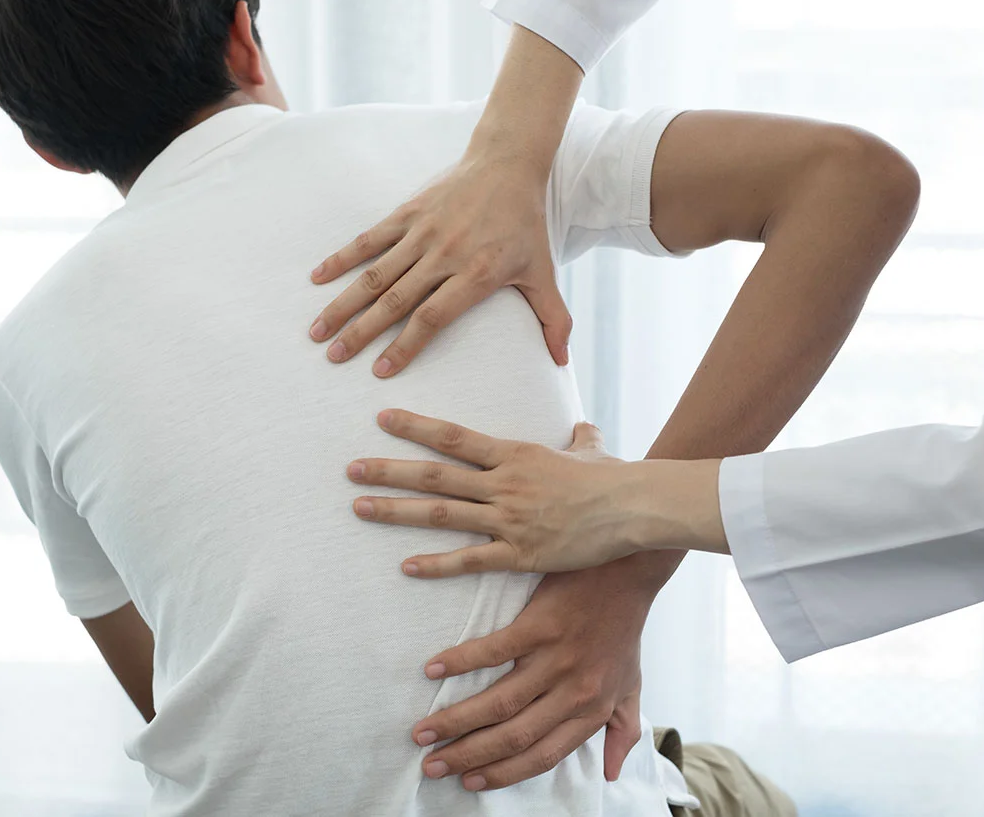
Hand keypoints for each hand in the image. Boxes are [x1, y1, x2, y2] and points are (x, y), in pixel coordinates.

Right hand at [307, 149, 572, 377]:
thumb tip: (562, 362)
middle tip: (334, 359)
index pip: (431, 318)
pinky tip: (317, 278)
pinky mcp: (407, 213)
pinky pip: (369, 239)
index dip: (404, 346)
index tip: (380, 371)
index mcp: (474, 274)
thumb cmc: (525, 224)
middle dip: (361, 334)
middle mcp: (443, 255)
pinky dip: (341, 258)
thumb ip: (553, 319)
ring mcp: (421, 233)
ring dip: (343, 304)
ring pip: (374, 274)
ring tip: (317, 331)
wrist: (508, 163)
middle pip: (394, 301)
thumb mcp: (543, 273)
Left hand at [348, 410, 658, 574]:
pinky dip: (436, 563)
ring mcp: (509, 519)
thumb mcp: (591, 451)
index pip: (454, 437)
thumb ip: (580, 439)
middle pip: (435, 475)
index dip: (416, 427)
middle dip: (389, 470)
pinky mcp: (521, 553)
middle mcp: (504, 483)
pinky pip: (470, 560)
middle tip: (349, 469)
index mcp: (514, 454)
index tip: (381, 418)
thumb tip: (585, 427)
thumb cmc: (613, 477)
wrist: (633, 506)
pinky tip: (406, 566)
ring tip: (359, 507)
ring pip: (442, 513)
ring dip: (396, 511)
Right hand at [409, 563, 658, 790]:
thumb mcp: (631, 686)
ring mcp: (556, 659)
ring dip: (455, 721)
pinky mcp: (540, 625)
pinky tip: (432, 671)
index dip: (503, 774)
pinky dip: (460, 662)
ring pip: (498, 703)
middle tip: (431, 766)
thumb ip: (622, 729)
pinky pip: (492, 652)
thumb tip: (610, 772)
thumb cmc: (624, 629)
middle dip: (467, 756)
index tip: (469, 782)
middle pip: (513, 736)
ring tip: (422, 732)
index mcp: (592, 711)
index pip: (542, 756)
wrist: (629, 570)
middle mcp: (573, 692)